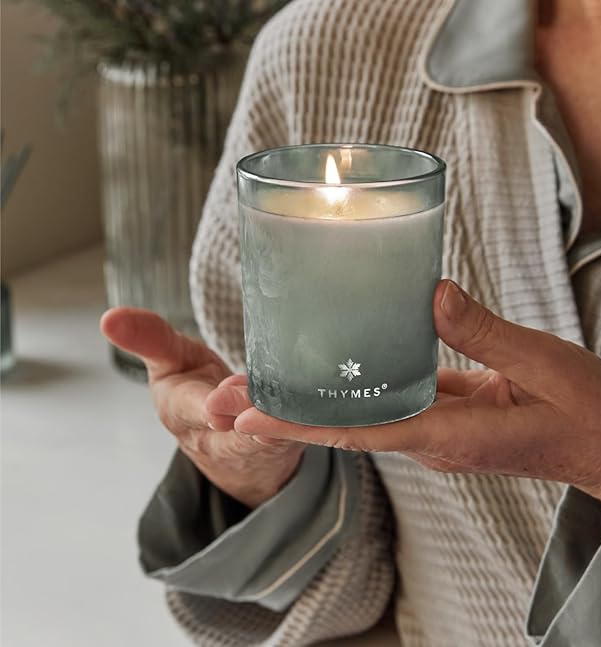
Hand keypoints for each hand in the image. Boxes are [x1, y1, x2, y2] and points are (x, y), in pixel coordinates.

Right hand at [100, 308, 303, 508]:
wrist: (232, 443)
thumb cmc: (199, 395)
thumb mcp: (170, 363)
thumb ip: (149, 338)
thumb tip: (110, 318)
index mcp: (184, 411)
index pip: (191, 410)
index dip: (206, 409)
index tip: (214, 407)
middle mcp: (222, 435)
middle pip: (236, 429)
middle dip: (247, 415)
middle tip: (257, 403)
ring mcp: (261, 440)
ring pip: (273, 435)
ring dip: (282, 422)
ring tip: (293, 407)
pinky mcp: (293, 438)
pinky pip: (304, 433)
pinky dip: (314, 425)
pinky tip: (329, 412)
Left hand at [231, 281, 600, 510]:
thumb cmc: (583, 411)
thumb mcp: (542, 363)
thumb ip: (484, 333)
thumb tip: (430, 295)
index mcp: (450, 434)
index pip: (360, 432)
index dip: (299, 424)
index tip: (246, 417)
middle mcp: (429, 438)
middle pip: (342, 429)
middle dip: (281, 416)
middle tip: (221, 399)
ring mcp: (432, 428)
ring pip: (355, 417)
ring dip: (304, 404)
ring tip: (252, 383)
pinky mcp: (440, 412)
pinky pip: (383, 401)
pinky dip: (345, 389)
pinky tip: (324, 365)